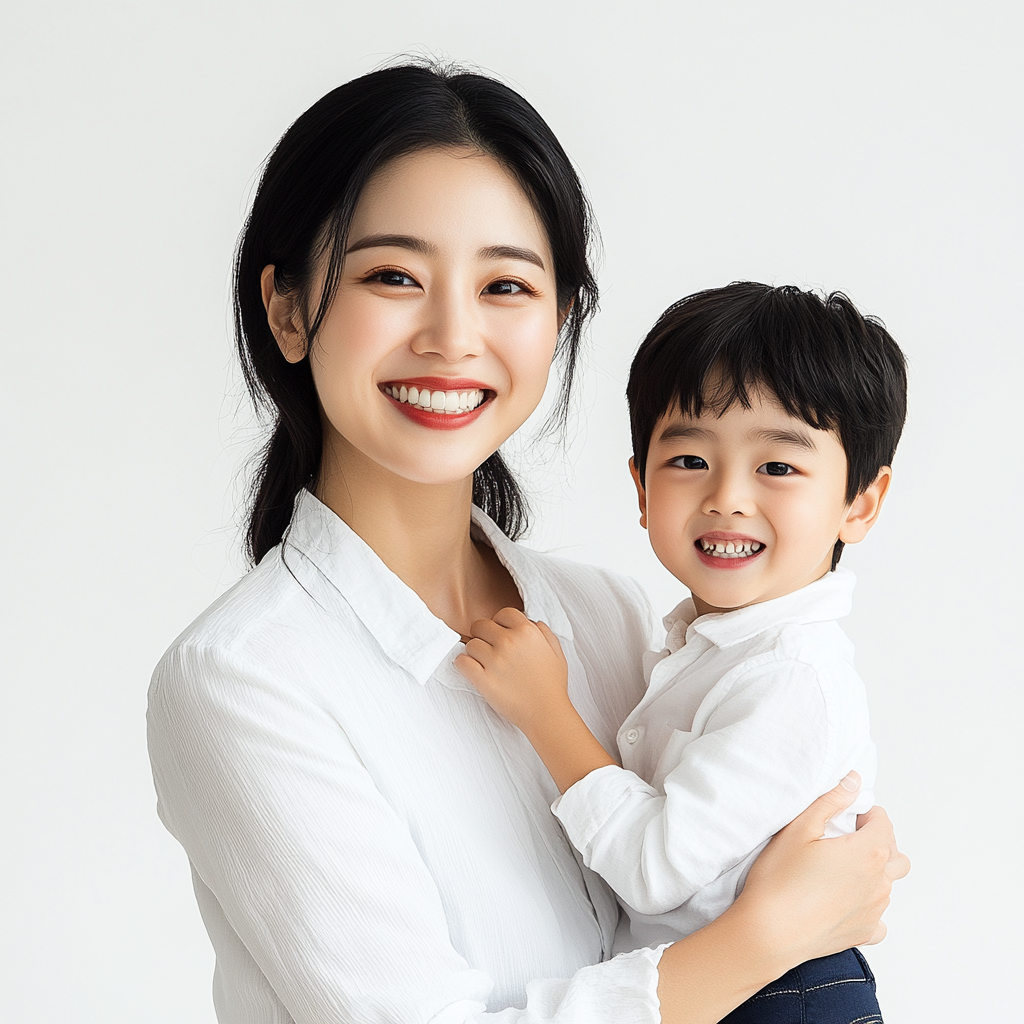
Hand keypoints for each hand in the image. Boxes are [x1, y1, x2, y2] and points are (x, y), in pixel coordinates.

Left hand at [455, 608, 569, 731]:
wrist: (547, 714)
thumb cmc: (552, 685)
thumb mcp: (557, 653)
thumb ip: (544, 633)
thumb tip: (532, 622)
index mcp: (528, 632)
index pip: (503, 613)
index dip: (500, 623)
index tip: (501, 634)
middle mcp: (510, 642)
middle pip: (481, 625)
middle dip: (483, 635)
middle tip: (489, 649)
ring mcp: (495, 660)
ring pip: (470, 644)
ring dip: (474, 653)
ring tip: (484, 664)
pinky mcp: (483, 679)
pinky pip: (461, 662)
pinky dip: (463, 665)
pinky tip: (473, 671)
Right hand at [735, 772, 909, 967]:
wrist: (769, 932)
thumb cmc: (780, 878)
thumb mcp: (799, 827)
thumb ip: (831, 801)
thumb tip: (853, 782)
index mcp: (867, 852)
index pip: (884, 824)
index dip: (868, 814)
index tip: (849, 814)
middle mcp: (879, 883)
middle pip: (896, 855)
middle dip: (878, 841)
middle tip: (848, 837)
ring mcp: (874, 911)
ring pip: (888, 885)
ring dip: (874, 872)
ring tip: (841, 868)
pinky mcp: (863, 934)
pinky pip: (878, 918)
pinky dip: (868, 906)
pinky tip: (845, 901)